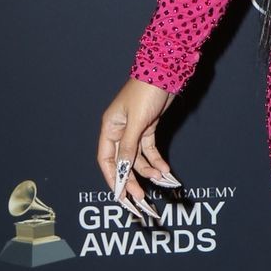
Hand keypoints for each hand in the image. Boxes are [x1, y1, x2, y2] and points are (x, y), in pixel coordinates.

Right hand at [97, 78, 174, 221]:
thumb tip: (124, 168)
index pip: (106, 159)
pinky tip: (164, 169)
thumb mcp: (137, 122)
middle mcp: (120, 131)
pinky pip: (150, 150)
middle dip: (131, 179)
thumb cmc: (146, 92)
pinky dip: (156, 160)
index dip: (112, 177)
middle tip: (140, 196)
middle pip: (123, 161)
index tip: (120, 194)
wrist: (165, 73)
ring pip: (138, 157)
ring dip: (147, 170)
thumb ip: (129, 146)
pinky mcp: (149, 128)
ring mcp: (135, 130)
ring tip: (159, 178)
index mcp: (110, 127)